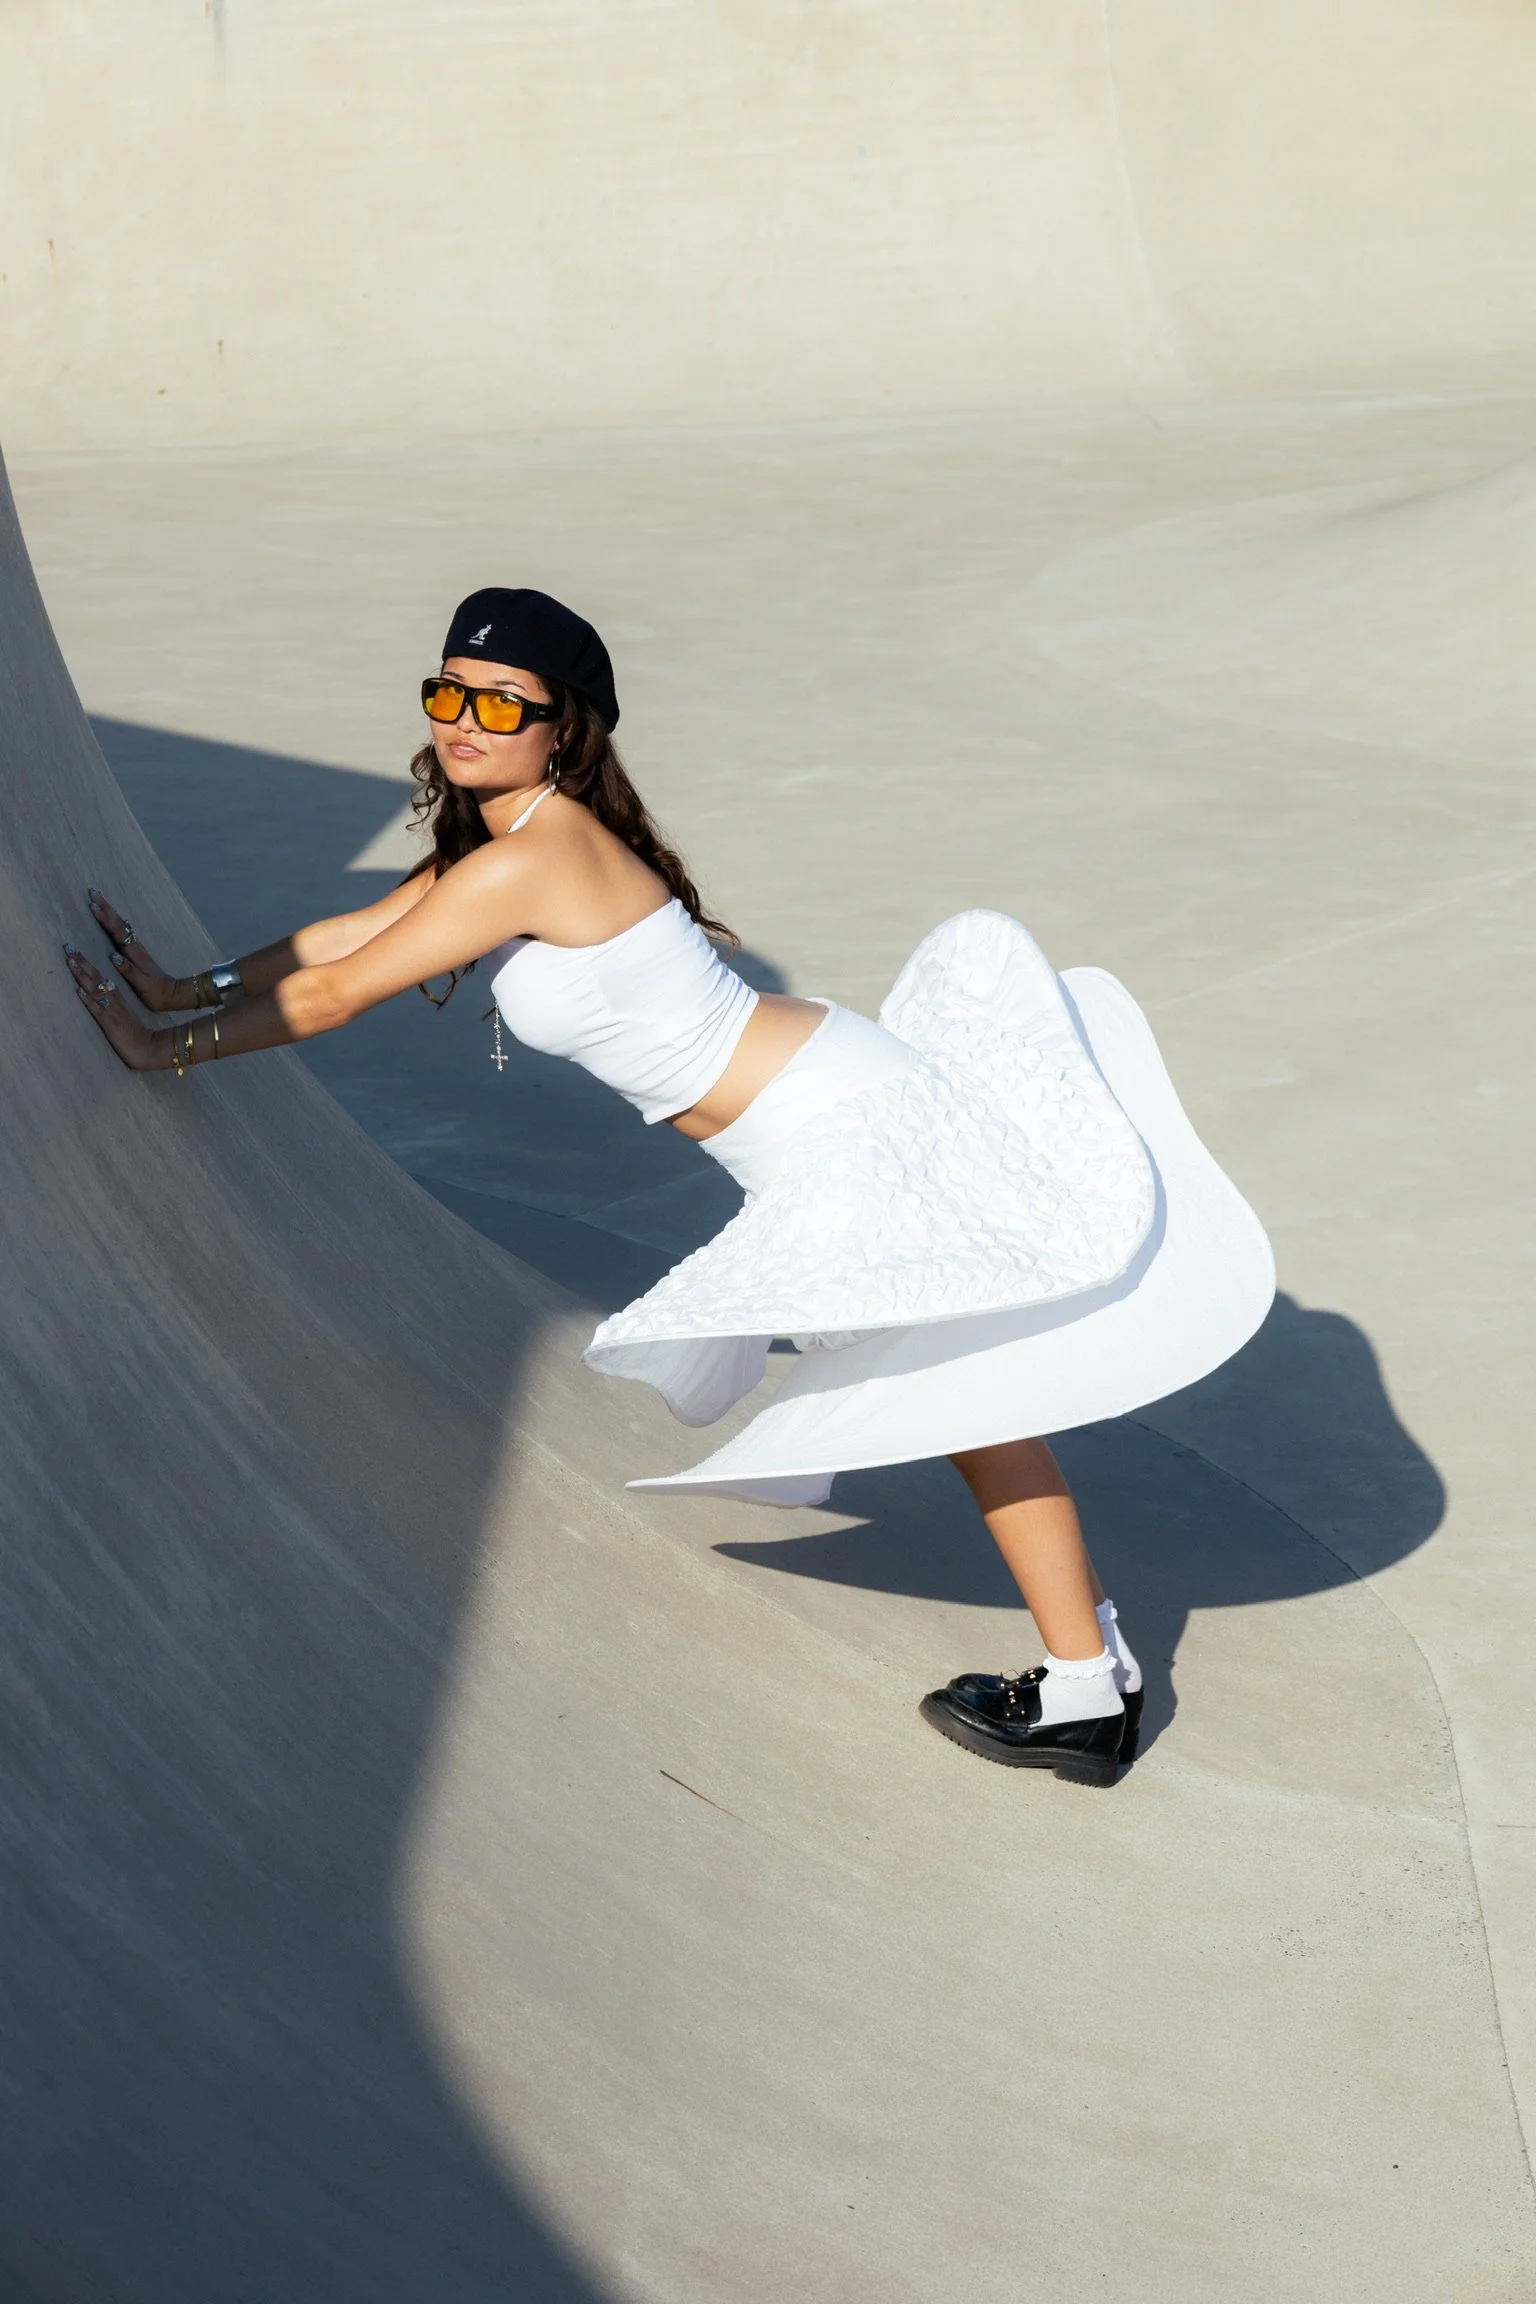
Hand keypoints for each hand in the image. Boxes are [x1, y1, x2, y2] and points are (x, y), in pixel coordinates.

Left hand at [66, 946, 166, 1069]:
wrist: (150, 1050)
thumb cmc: (137, 1037)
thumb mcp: (124, 1017)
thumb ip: (114, 1007)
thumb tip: (101, 996)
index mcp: (118, 999)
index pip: (101, 977)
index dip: (87, 964)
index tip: (76, 952)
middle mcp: (114, 1002)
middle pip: (97, 978)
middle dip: (82, 962)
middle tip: (69, 947)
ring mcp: (112, 1012)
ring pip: (96, 990)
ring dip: (82, 976)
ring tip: (71, 961)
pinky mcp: (111, 1025)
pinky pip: (99, 1010)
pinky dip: (89, 1001)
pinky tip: (79, 991)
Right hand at [87, 887, 186, 1012]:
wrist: (175, 995)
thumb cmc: (157, 993)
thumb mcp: (144, 985)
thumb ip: (129, 971)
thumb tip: (114, 956)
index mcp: (135, 954)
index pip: (118, 932)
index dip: (106, 920)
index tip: (93, 906)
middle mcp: (137, 948)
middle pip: (120, 923)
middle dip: (106, 908)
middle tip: (92, 893)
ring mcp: (138, 949)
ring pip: (122, 925)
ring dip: (110, 912)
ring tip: (99, 901)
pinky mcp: (138, 952)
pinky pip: (123, 932)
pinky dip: (115, 922)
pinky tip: (112, 920)